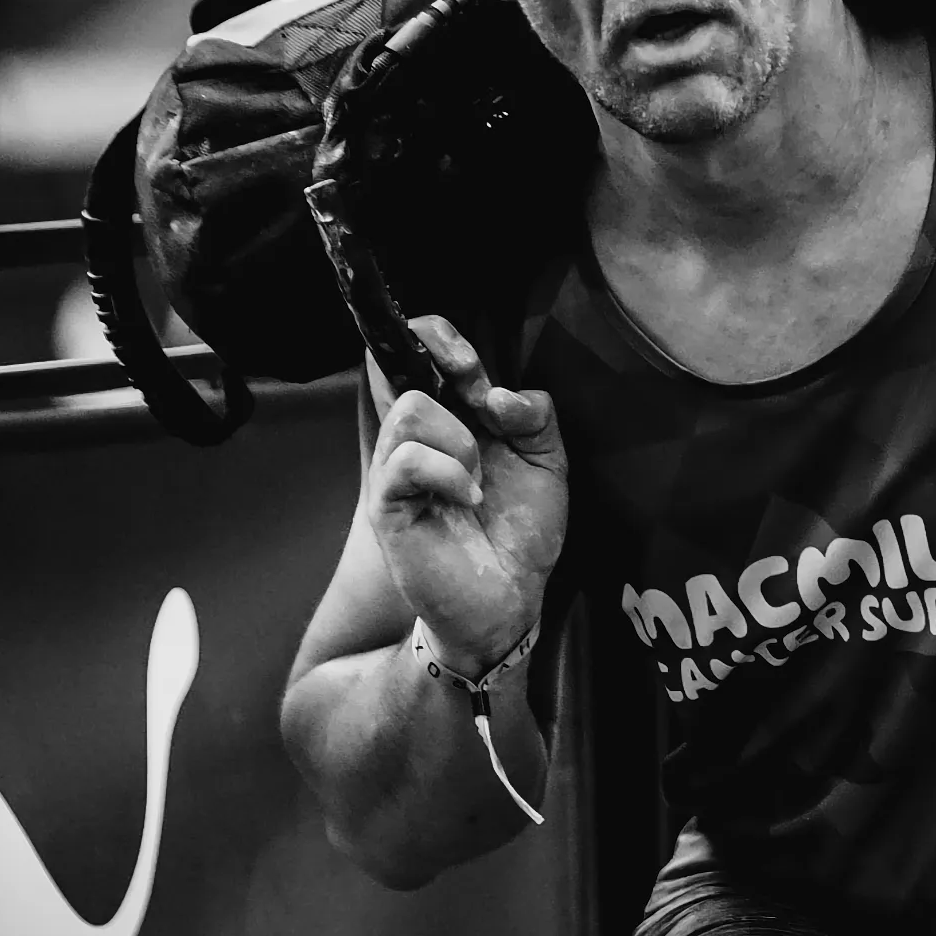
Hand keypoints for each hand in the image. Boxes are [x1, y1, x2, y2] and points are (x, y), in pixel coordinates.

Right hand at [366, 316, 567, 668]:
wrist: (511, 598)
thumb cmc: (521, 531)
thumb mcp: (547, 463)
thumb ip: (535, 416)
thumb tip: (499, 393)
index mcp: (454, 418)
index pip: (422, 353)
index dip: (437, 337)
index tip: (469, 362)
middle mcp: (418, 437)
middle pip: (394, 366)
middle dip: (442, 363)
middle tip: (480, 401)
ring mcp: (398, 469)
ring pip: (408, 410)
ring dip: (458, 439)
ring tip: (477, 479)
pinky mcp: (388, 504)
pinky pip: (406, 460)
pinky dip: (448, 472)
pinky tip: (467, 499)